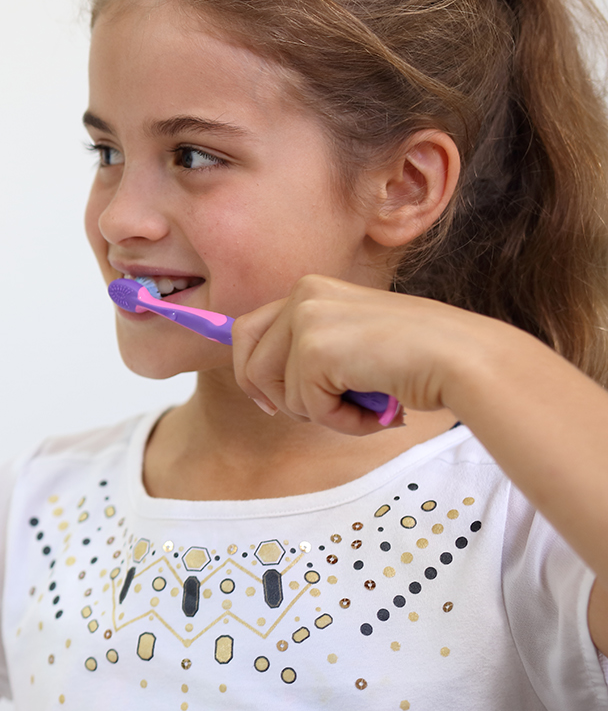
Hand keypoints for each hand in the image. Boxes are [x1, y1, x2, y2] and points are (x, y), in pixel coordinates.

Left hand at [231, 274, 509, 433]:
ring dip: (319, 413)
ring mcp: (307, 319)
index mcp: (311, 289)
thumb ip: (313, 350)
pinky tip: (376, 410)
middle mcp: (303, 295)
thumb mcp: (353, 341)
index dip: (249, 371)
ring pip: (277, 391)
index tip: (266, 401)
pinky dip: (341, 422)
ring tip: (363, 408)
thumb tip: (262, 386)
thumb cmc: (417, 357)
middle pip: (248, 360)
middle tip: (313, 414)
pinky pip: (308, 407)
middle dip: (271, 396)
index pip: (249, 330)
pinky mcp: (314, 349)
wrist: (462, 357)